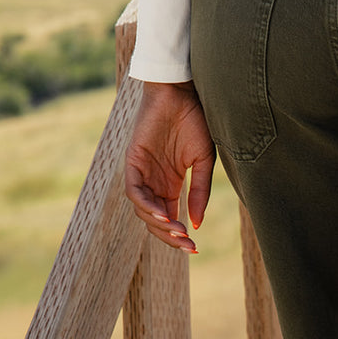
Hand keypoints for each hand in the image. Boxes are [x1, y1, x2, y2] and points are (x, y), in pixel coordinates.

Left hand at [125, 80, 215, 252]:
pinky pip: (134, 191)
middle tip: (187, 245)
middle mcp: (154, 182)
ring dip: (159, 225)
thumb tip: (196, 223)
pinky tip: (163, 215)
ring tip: (177, 232)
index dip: (179, 236)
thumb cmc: (196, 120)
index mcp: (170, 184)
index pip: (170, 218)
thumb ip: (200, 192)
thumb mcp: (204, 161)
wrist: (183, 91)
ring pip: (143, 210)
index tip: (195, 246)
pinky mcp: (133, 161)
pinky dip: (146, 206)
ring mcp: (142, 172)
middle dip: (170, 236)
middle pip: (155, 220)